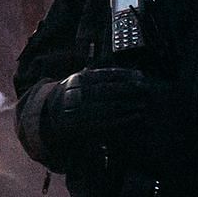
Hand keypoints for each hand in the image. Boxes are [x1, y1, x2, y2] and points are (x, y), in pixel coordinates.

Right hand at [42, 66, 158, 149]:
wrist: (51, 114)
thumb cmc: (73, 95)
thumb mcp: (81, 80)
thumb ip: (100, 76)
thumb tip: (128, 72)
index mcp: (79, 79)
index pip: (105, 74)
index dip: (124, 75)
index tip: (140, 75)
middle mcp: (79, 93)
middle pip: (107, 89)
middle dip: (128, 89)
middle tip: (145, 89)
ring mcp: (80, 109)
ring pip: (108, 106)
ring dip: (127, 105)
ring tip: (143, 104)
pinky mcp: (84, 124)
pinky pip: (107, 121)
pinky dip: (123, 119)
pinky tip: (135, 116)